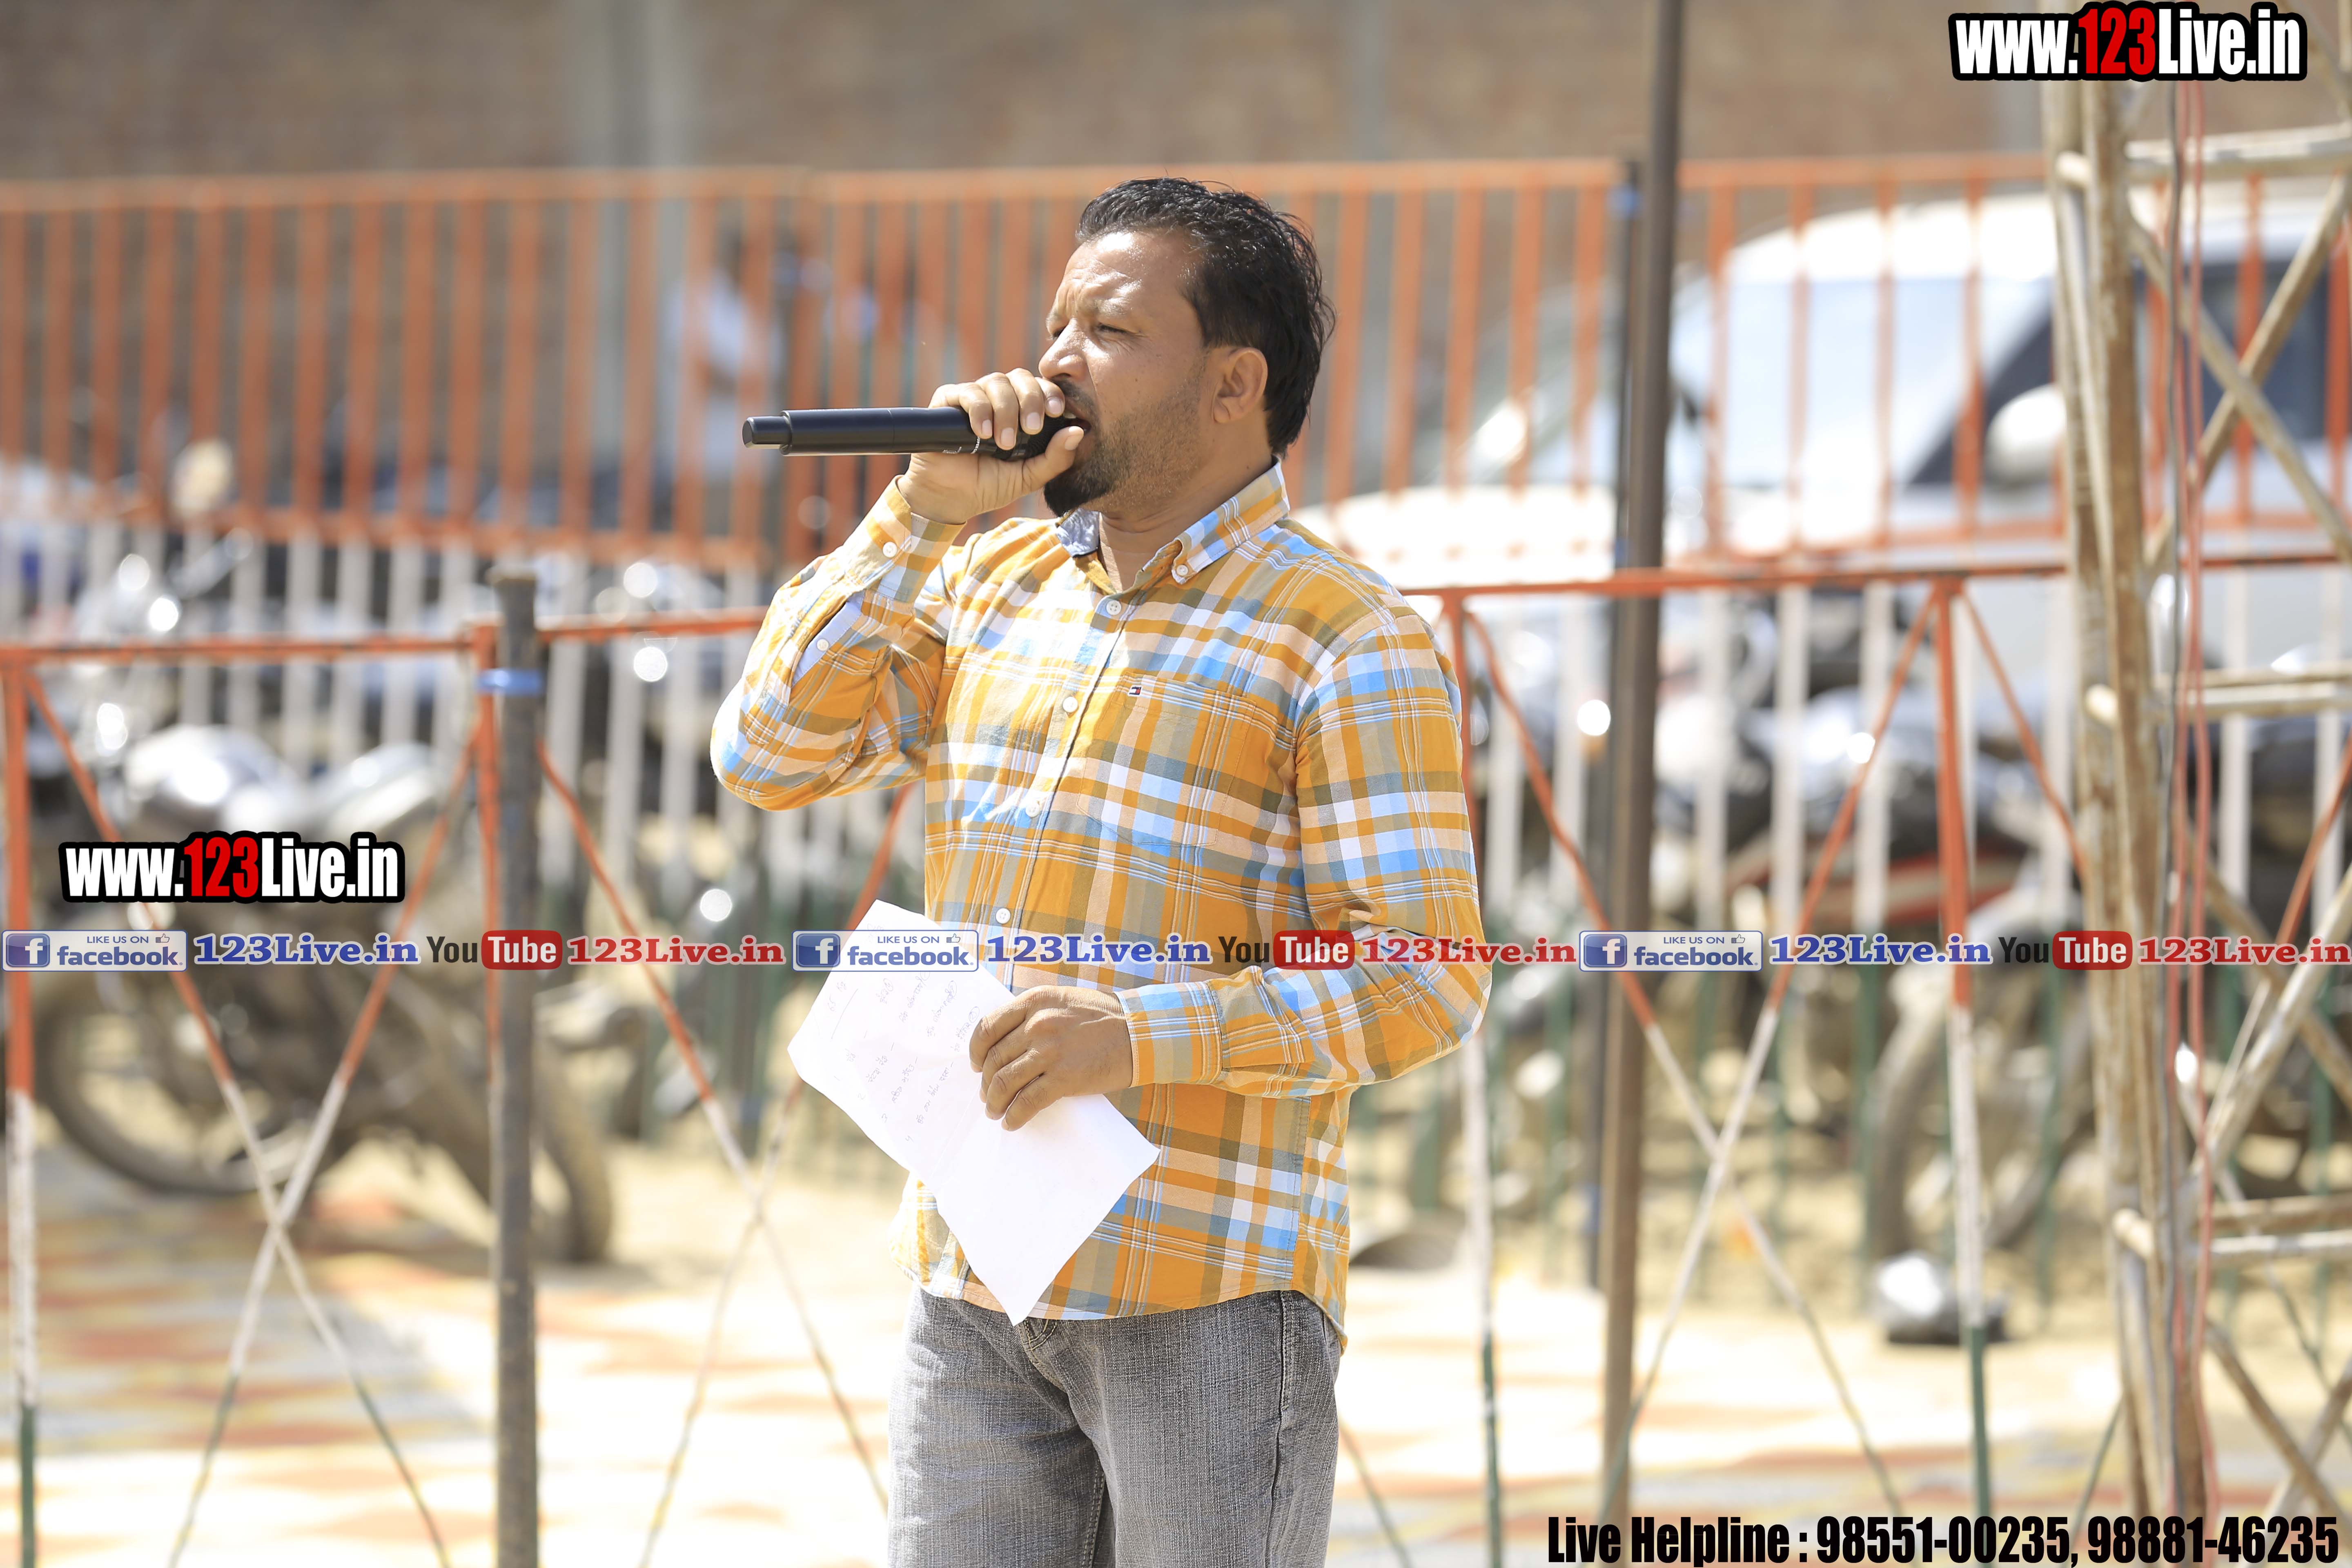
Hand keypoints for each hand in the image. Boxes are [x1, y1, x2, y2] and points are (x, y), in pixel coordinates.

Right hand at [899, 370, 1085, 524]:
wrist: (951, 498)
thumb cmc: (990, 485)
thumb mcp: (1029, 476)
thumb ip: (1055, 458)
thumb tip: (1078, 431)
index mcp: (1021, 410)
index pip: (1040, 387)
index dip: (1050, 393)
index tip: (1056, 411)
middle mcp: (999, 398)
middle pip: (1020, 377)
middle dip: (1031, 399)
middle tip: (1032, 428)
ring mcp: (974, 397)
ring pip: (996, 382)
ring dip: (1005, 410)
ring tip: (1003, 442)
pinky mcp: (948, 400)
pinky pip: (967, 392)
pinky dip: (979, 410)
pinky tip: (982, 433)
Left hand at [968, 985, 1133, 1130]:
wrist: (1140, 1032)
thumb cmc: (1104, 1017)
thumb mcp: (1064, 1000)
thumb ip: (1036, 1013)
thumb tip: (1008, 1041)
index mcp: (1034, 1002)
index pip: (988, 1027)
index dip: (976, 1051)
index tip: (976, 1064)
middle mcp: (1037, 1024)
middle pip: (994, 1059)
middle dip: (986, 1082)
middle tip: (988, 1095)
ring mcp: (1049, 1051)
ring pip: (1005, 1082)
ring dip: (995, 1102)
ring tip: (995, 1112)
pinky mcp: (1064, 1078)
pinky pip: (1027, 1102)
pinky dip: (1014, 1116)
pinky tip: (1011, 1123)